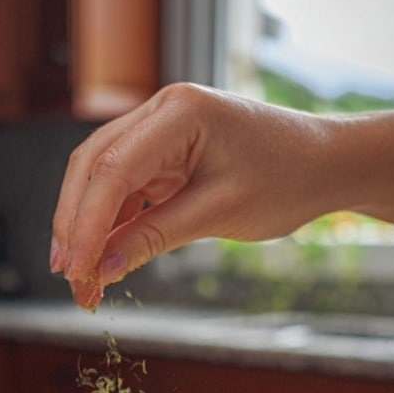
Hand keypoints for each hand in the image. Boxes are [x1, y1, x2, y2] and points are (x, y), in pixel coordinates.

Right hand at [49, 83, 328, 308]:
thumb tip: (102, 268)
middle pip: (93, 167)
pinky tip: (103, 261)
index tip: (75, 270)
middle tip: (67, 277)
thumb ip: (155, 237)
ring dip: (86, 228)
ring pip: (101, 179)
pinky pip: (124, 191)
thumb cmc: (286, 178)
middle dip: (73, 224)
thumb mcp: (219, 213)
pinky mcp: (163, 157)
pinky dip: (110, 226)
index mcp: (179, 111)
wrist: (325, 164)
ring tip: (82, 280)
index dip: (85, 223)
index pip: (112, 169)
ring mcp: (159, 132)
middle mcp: (161, 112)